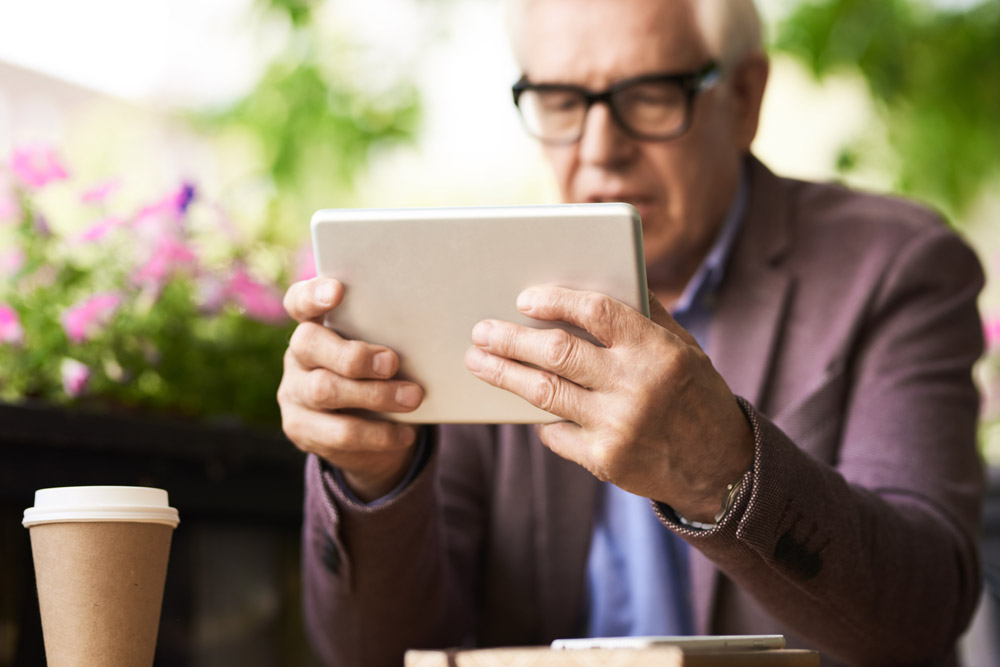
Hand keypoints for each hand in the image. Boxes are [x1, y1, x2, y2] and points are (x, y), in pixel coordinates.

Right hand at [278, 278, 424, 501]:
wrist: (369, 435)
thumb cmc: (382, 376)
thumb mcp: (383, 352)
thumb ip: (390, 337)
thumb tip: (428, 332)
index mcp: (315, 325)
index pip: (299, 301)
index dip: (312, 294)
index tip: (338, 290)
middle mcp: (298, 355)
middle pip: (308, 343)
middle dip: (353, 354)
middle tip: (392, 362)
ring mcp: (294, 392)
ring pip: (323, 390)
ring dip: (374, 394)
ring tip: (413, 397)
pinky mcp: (300, 429)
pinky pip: (338, 433)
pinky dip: (378, 433)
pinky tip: (405, 433)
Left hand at [464, 286, 752, 522]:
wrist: (721, 467)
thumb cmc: (694, 395)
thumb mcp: (682, 347)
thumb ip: (643, 315)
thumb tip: (591, 278)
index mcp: (658, 350)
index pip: (596, 312)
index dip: (556, 301)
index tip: (525, 298)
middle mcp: (637, 386)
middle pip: (557, 353)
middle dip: (510, 339)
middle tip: (481, 330)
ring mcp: (619, 426)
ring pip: (544, 392)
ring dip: (504, 374)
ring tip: (479, 360)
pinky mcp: (605, 461)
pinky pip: (555, 433)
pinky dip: (538, 418)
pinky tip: (526, 407)